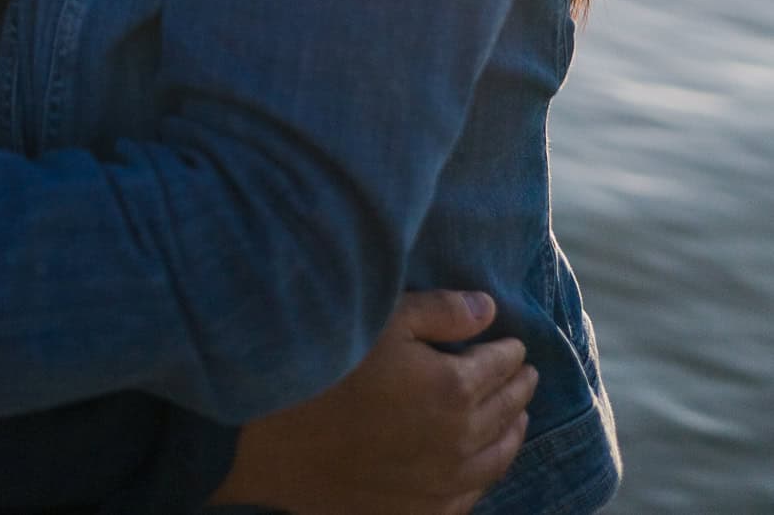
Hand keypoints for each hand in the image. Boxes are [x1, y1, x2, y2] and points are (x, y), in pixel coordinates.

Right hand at [206, 290, 535, 514]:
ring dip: (513, 434)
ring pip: (496, 460)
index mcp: (455, 389)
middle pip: (505, 411)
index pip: (500, 365)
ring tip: (519, 419)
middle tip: (527, 375)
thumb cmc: (327, 366)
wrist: (275, 438)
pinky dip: (485, 476)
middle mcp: (458, 442)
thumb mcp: (383, 319)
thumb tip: (489, 309)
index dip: (511, 350)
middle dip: (519, 389)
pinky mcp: (417, 512)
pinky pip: (469, 497)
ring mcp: (440, 485)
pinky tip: (483, 466)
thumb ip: (442, 312)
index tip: (515, 341)